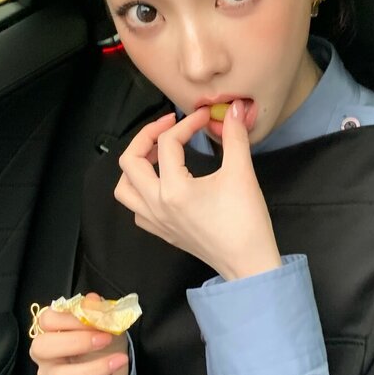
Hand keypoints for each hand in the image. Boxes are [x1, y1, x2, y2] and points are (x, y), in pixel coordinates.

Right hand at [30, 292, 129, 374]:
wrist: (111, 366)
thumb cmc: (102, 340)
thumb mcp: (105, 322)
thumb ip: (97, 310)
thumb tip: (92, 300)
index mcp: (50, 328)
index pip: (47, 319)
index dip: (71, 319)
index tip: (98, 320)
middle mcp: (42, 351)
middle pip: (43, 347)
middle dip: (77, 343)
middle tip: (106, 339)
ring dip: (93, 369)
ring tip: (117, 361)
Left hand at [114, 100, 280, 279]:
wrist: (249, 264)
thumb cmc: (246, 222)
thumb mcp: (242, 174)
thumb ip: (235, 137)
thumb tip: (235, 109)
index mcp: (173, 189)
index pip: (168, 142)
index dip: (187, 122)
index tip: (205, 117)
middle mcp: (156, 205)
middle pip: (130, 161)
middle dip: (147, 136)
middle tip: (169, 125)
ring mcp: (156, 221)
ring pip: (124, 188)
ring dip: (135, 165)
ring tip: (157, 153)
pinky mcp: (162, 232)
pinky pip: (136, 208)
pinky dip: (140, 191)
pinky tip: (160, 183)